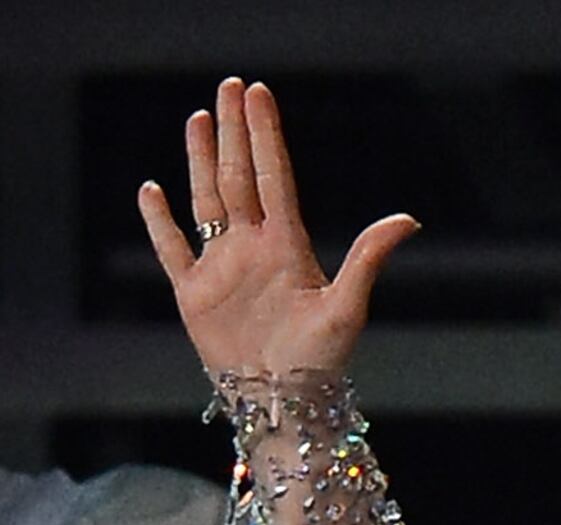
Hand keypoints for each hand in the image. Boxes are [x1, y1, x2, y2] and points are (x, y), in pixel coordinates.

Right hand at [136, 78, 414, 380]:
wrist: (283, 402)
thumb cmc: (321, 360)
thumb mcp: (348, 306)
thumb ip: (368, 257)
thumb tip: (408, 219)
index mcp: (287, 245)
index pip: (274, 177)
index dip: (266, 135)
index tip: (258, 95)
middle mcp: (253, 248)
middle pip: (239, 176)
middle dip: (234, 132)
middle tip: (229, 85)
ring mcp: (223, 267)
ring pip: (207, 200)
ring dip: (201, 160)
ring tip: (199, 119)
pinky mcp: (194, 293)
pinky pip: (172, 248)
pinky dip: (159, 221)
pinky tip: (152, 189)